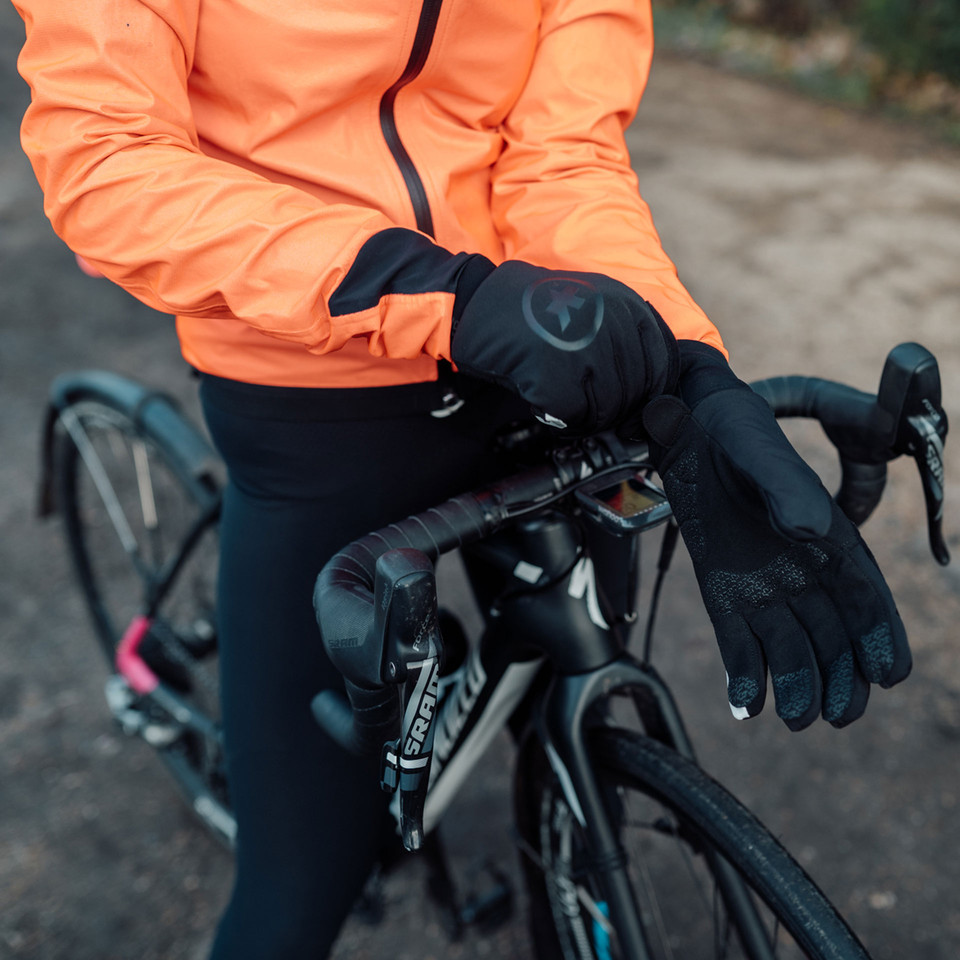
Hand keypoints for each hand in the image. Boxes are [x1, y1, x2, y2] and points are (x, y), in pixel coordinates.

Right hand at [451, 259, 677, 434]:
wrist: (479, 305)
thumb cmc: (532, 313)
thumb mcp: (591, 306)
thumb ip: (623, 335)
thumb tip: (652, 393)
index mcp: (625, 305)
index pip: (662, 365)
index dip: (653, 398)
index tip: (639, 415)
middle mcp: (610, 324)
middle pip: (636, 392)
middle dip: (617, 412)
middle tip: (594, 415)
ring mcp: (583, 349)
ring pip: (608, 408)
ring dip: (589, 418)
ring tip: (567, 409)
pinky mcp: (555, 375)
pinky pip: (575, 416)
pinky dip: (562, 420)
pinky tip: (546, 407)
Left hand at [642, 341, 909, 729]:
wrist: (685, 430)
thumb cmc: (732, 433)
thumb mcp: (758, 453)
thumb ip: (785, 489)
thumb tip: (810, 531)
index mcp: (827, 539)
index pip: (864, 596)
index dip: (880, 635)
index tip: (891, 674)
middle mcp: (802, 571)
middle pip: (834, 634)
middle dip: (842, 676)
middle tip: (839, 713)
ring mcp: (761, 585)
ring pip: (790, 647)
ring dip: (798, 684)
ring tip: (798, 718)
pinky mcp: (722, 592)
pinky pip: (739, 643)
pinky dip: (745, 676)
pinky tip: (745, 705)